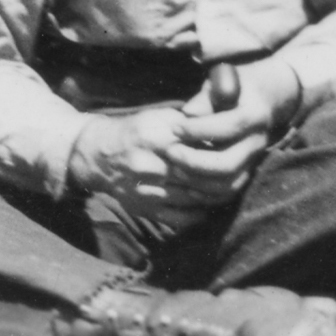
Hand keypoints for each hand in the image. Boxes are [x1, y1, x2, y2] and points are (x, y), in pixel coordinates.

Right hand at [79, 93, 268, 226]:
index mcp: (157, 137)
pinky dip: (196, 215)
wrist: (97, 154)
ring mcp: (145, 189)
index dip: (219, 149)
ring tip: (228, 189)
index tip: (234, 148)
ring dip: (212, 195)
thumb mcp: (160, 117)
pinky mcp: (142, 208)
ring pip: (190, 198)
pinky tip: (207, 207)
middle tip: (238, 172)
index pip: (197, 146)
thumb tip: (224, 124)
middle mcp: (149, 164)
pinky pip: (177, 218)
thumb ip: (190, 122)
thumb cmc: (136, 131)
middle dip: (220, 175)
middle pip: (196, 175)